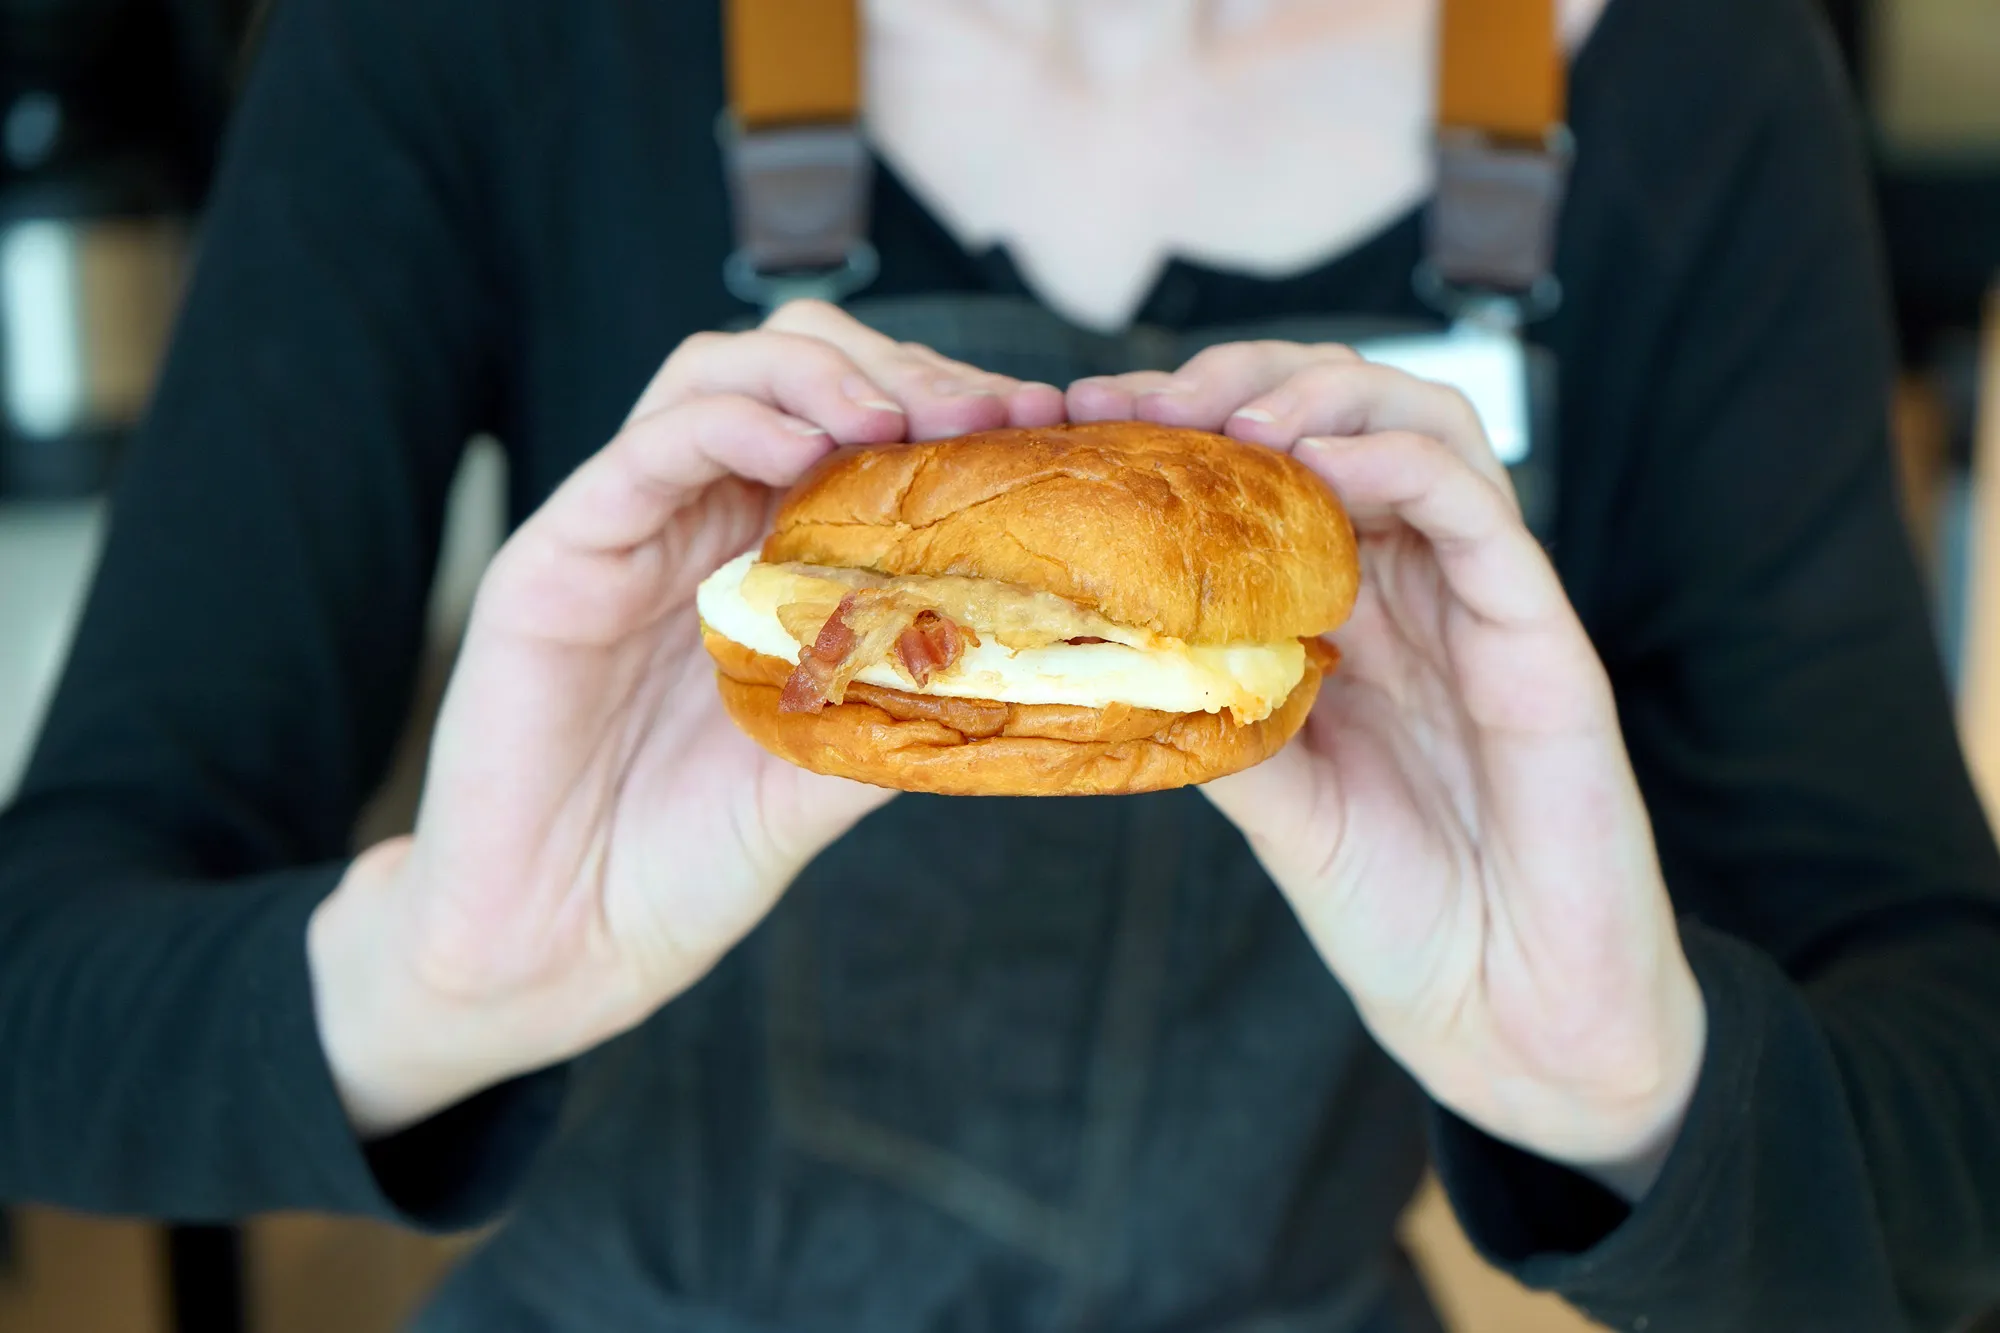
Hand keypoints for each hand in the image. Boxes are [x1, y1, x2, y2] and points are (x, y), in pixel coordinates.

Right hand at [310, 302, 1065, 1135]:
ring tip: (893, 419)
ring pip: (718, 377)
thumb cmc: (686, 862)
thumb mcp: (829, 776)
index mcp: (771, 559)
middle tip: (978, 414)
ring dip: (817, 375)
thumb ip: (905, 706)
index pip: (865, 431)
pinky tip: (797, 445)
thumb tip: (1033, 659)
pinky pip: (644, 452)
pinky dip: (726, 425)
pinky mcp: (560, 554)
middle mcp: (702, 523)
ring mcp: (630, 530)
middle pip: (798, 371)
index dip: (954, 410)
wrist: (560, 945)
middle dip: (899, 371)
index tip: (1042, 428)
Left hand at [1072, 349, 1705, 1200]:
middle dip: (1244, 378)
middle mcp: (1417, 588)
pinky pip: (1477, 508)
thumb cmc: (1403, 911)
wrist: (1507, 1013)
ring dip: (1323, 395)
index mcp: (1356, 615)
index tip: (1088, 419)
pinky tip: (1319, 464)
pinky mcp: (1540, 633)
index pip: (1279, 470)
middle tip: (1150, 402)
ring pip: (1424, 424)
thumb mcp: (1278, 803)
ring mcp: (1480, 601)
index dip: (1187, 428)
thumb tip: (1110, 647)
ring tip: (1233, 422)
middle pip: (1349, 414)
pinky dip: (1396, 462)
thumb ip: (1218, 717)